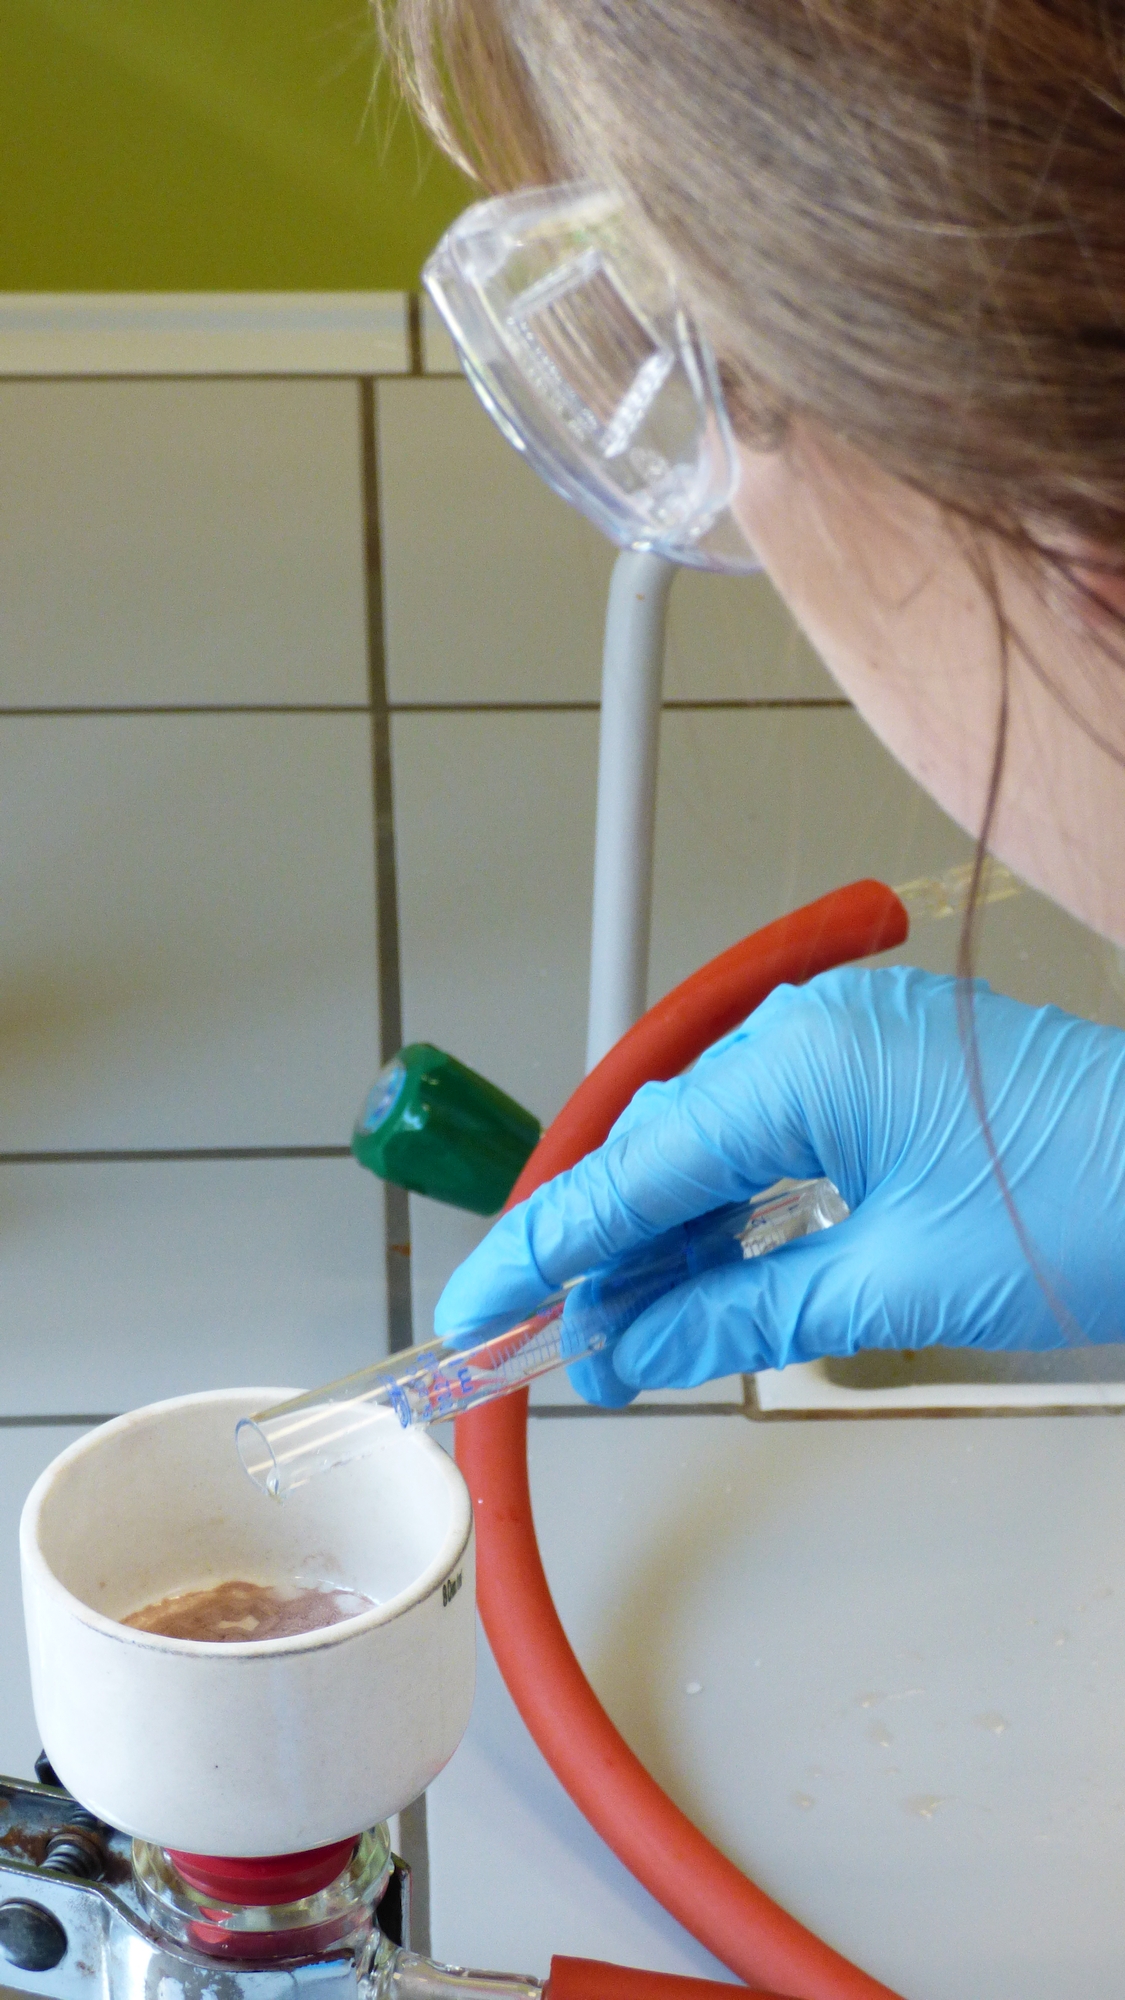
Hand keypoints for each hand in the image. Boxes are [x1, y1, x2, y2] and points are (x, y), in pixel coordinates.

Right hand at [434, 967, 1124, 1403]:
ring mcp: (846, 1043)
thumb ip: (741, 1316)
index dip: (543, 1250)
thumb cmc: (1094, 1209)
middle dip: (597, 1250)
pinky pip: (769, 1138)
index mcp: (799, 1060)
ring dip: (661, 1238)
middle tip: (548, 1344)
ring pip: (707, 1145)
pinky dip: (728, 1212)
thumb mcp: (896, 1288)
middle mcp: (809, 1031)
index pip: (628, 1169)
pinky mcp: (880, 1070)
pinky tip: (701, 1278)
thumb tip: (633, 1352)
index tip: (478, 1309)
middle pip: (655, 1148)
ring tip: (625, 1333)